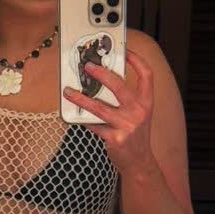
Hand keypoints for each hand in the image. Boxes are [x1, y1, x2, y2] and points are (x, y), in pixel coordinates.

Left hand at [63, 47, 156, 176]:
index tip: (125, 51)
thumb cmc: (135, 135)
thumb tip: (102, 81)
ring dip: (81, 98)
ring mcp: (127, 126)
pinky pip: (94, 125)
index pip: (146, 75)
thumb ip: (126, 100)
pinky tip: (72, 114)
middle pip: (119, 86)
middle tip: (87, 67)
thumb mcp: (138, 115)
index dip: (136, 60)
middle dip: (101, 74)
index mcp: (146, 103)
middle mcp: (139, 112)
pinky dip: (82, 119)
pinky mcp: (115, 139)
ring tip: (68, 92)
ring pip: (99, 107)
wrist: (139, 162)